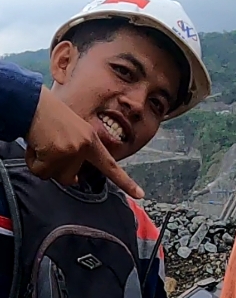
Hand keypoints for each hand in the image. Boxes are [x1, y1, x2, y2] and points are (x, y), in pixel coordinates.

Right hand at [25, 85, 143, 198]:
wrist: (32, 103)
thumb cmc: (49, 118)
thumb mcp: (73, 133)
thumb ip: (79, 155)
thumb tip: (74, 181)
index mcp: (91, 141)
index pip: (110, 166)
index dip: (125, 182)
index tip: (140, 194)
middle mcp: (85, 147)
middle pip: (69, 178)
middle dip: (56, 168)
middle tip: (50, 147)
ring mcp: (72, 150)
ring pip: (54, 176)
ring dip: (43, 164)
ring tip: (42, 144)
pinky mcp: (57, 152)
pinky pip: (41, 171)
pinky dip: (34, 161)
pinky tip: (35, 145)